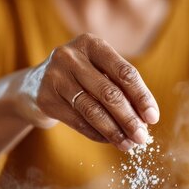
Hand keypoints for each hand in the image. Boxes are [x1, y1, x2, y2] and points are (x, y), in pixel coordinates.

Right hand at [18, 33, 159, 150]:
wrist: (34, 85)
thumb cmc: (79, 78)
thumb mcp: (99, 72)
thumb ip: (122, 89)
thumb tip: (146, 119)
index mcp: (91, 44)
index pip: (124, 72)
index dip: (141, 97)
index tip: (153, 118)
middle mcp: (70, 56)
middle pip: (109, 93)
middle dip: (129, 118)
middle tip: (142, 138)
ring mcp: (54, 77)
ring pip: (92, 110)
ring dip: (114, 131)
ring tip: (128, 144)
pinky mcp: (45, 99)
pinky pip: (78, 122)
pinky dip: (97, 134)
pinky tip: (109, 141)